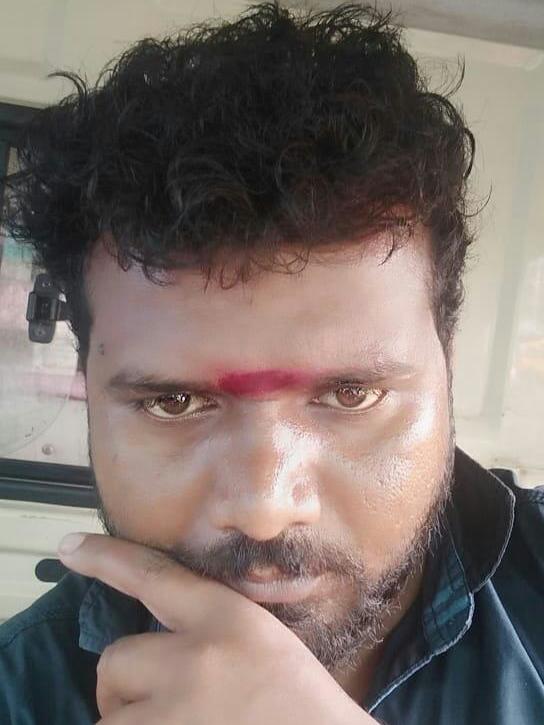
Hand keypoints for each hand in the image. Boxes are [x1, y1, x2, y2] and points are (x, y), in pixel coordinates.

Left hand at [57, 532, 377, 724]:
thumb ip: (209, 633)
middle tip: (163, 706)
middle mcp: (195, 657)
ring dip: (129, 721)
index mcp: (227, 619)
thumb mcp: (261, 646)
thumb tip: (156, 646)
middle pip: (115, 658)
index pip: (154, 575)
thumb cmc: (301, 704)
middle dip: (128, 685)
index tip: (70, 547)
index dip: (106, 557)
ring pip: (109, 711)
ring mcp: (175, 708)